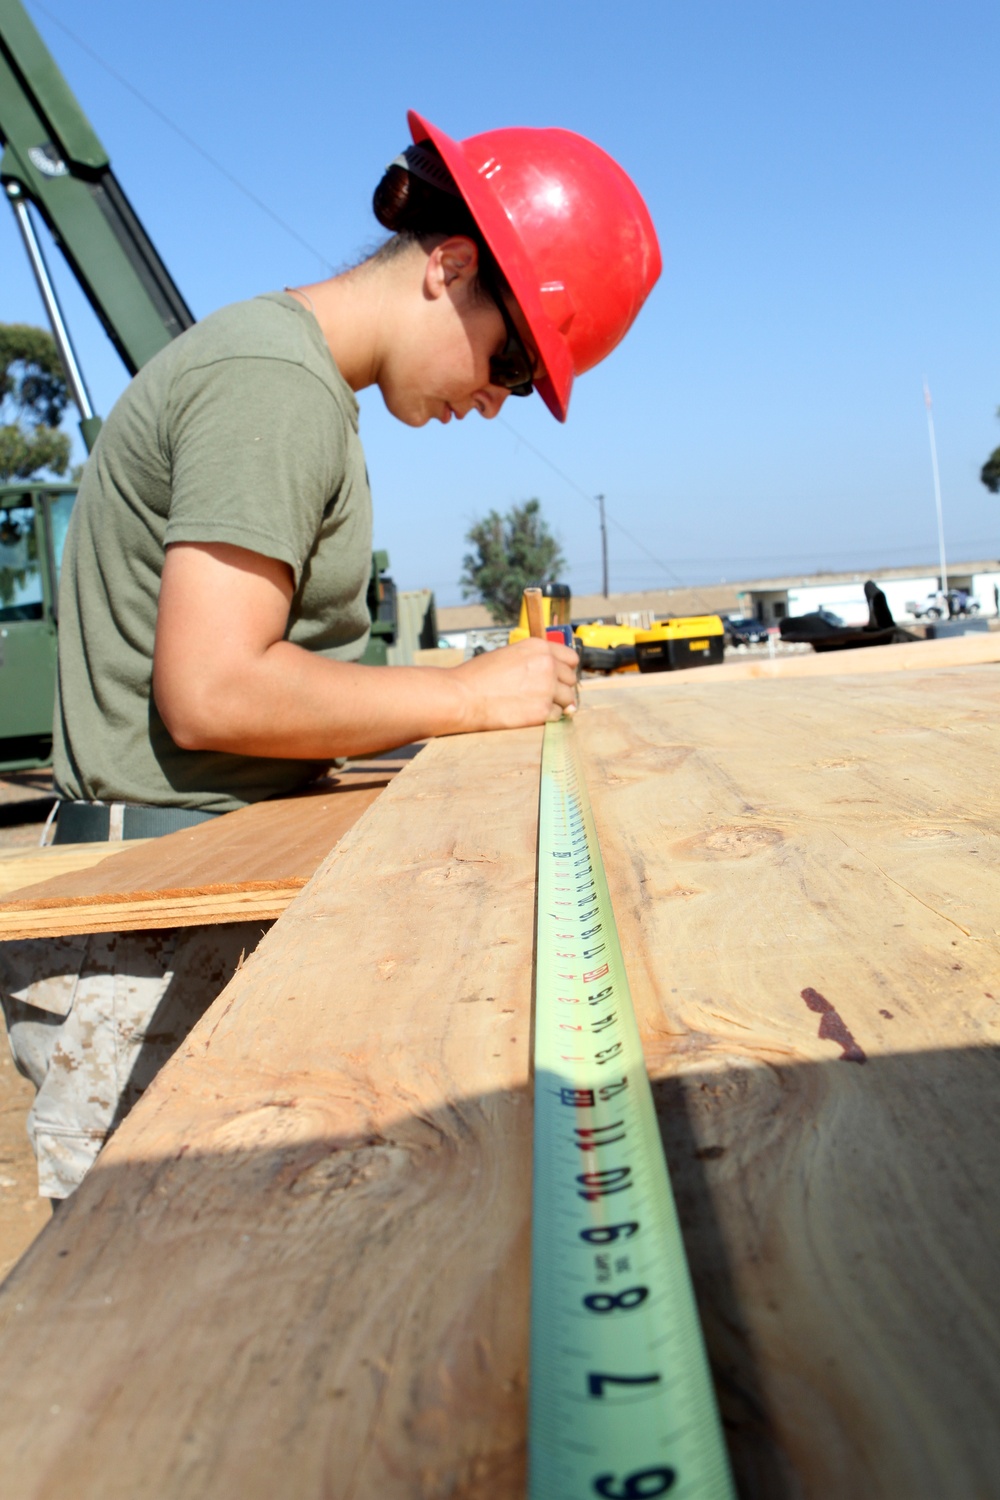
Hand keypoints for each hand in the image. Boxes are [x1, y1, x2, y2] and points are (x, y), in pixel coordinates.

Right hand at [452, 637, 579, 730]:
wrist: (462, 696)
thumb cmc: (478, 676)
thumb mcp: (509, 655)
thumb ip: (534, 662)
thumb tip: (553, 677)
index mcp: (539, 647)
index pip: (571, 659)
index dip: (565, 670)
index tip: (559, 678)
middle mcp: (547, 665)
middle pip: (571, 680)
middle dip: (560, 688)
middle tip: (542, 694)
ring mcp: (547, 689)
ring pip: (568, 699)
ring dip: (556, 704)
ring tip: (534, 705)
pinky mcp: (542, 711)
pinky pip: (557, 716)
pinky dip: (547, 718)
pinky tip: (529, 714)